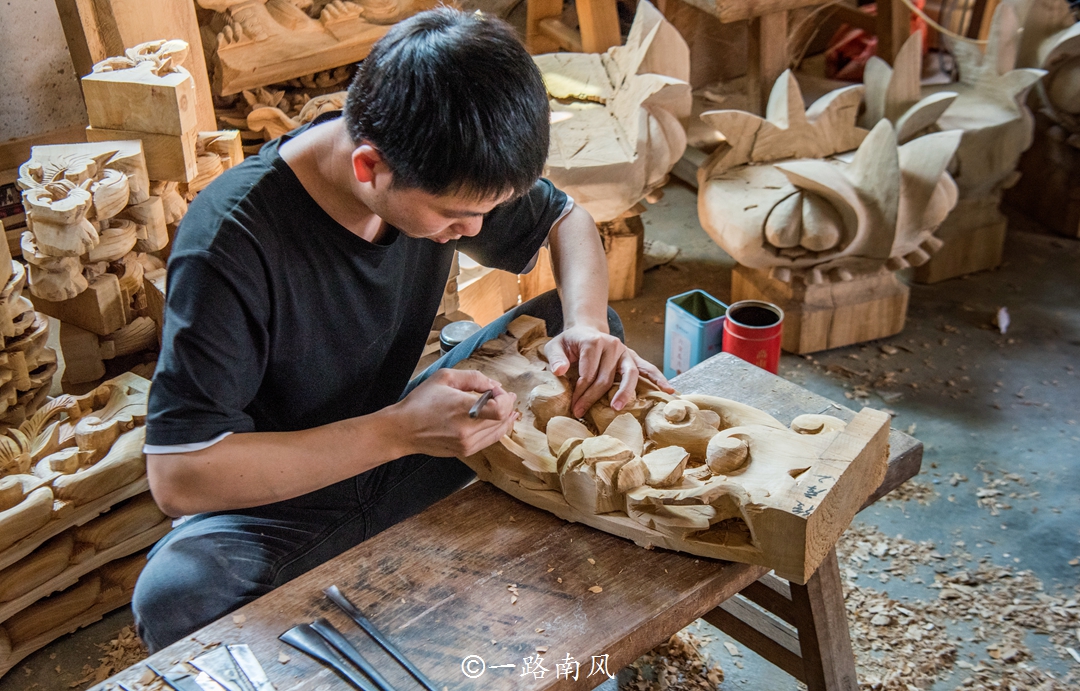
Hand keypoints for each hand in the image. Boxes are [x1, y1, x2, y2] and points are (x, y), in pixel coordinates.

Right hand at [391, 369, 516, 456]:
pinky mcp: (465, 451)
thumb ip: (474, 377)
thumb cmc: (421, 402)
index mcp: (463, 409)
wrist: (403, 429)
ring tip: (507, 406)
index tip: (496, 390)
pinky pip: (489, 440)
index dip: (505, 398)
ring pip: (499, 432)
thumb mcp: (445, 377)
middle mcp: (467, 430)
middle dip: (508, 405)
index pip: (500, 409)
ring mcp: (467, 444)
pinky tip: (497, 420)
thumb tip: (494, 385)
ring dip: (505, 418)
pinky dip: (496, 429)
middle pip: (503, 420)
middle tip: (506, 395)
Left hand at [544, 326, 673, 417]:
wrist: (587, 331)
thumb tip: (559, 371)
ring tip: (618, 407)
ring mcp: (625, 351)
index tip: (574, 406)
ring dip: (624, 392)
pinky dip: (658, 378)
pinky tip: (668, 389)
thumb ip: (556, 358)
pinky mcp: (633, 357)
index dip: (580, 391)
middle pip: (606, 377)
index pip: (588, 372)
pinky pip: (647, 368)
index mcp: (593, 341)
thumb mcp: (555, 346)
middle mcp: (612, 344)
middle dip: (593, 397)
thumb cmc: (570, 343)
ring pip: (629, 374)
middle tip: (582, 412)